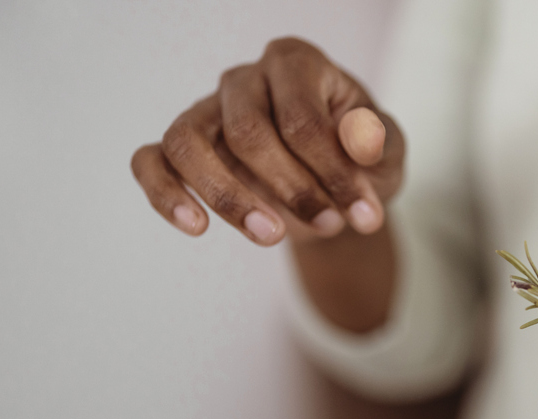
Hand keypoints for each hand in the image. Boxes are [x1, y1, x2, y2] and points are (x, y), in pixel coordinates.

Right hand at [131, 37, 404, 245]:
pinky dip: (164, 193)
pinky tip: (195, 227)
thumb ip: (378, 143)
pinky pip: (151, 161)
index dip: (333, 172)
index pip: (301, 118)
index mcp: (296, 64)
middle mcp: (245, 79)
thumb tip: (359, 141)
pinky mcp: (182, 148)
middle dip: (293, 189)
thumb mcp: (387, 152)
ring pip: (188, 142)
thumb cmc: (361, 159)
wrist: (336, 188)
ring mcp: (207, 110)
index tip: (366, 215)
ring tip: (272, 236)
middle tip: (331, 226)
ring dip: (228, 197)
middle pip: (247, 131)